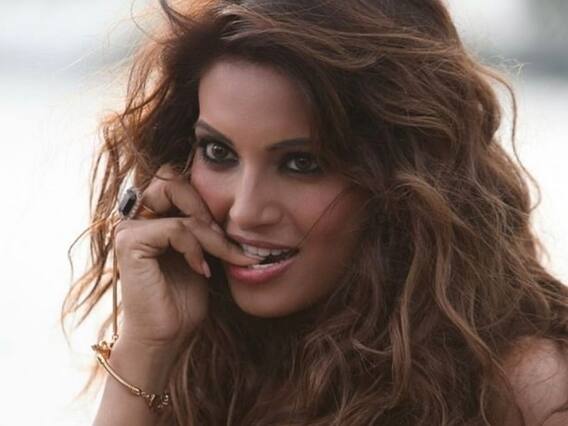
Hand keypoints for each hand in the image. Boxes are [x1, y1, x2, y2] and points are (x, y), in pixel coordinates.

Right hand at [113, 164, 259, 352]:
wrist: (167, 336)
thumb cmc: (183, 298)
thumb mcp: (202, 253)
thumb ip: (206, 227)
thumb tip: (232, 207)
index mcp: (150, 216)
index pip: (179, 182)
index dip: (206, 201)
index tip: (228, 236)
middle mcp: (134, 217)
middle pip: (172, 177)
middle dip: (205, 205)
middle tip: (223, 237)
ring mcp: (128, 228)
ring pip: (179, 203)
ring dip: (210, 232)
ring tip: (222, 256)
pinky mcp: (129, 243)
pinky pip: (175, 228)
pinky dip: (195, 247)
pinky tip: (201, 270)